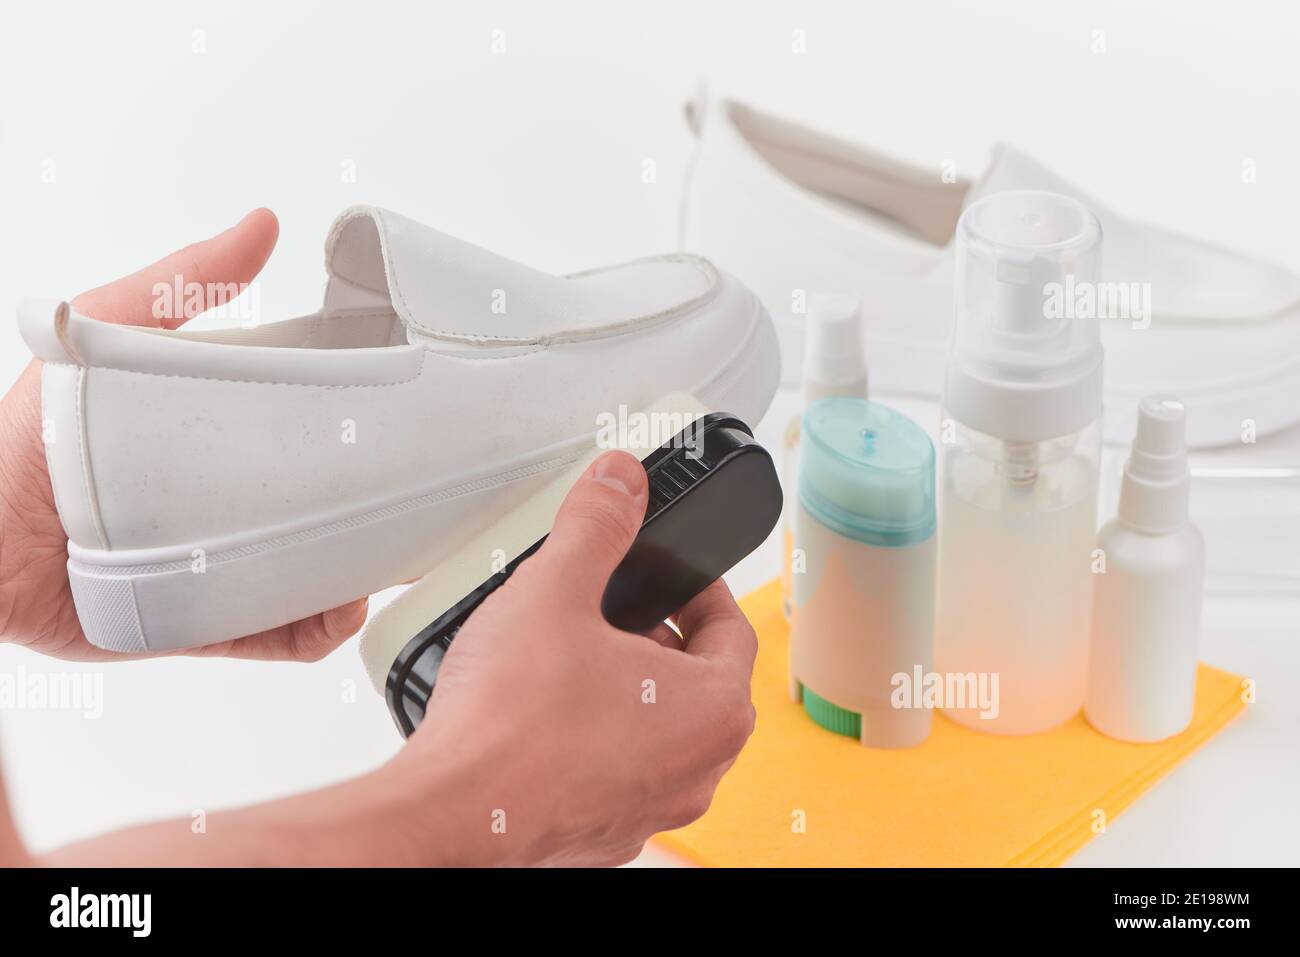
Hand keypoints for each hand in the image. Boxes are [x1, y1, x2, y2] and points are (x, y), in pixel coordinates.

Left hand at [0, 210, 367, 661]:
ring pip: (312, 575)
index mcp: (218, 439)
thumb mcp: (105, 335)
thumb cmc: (26, 439)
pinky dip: (315, 629)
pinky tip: (337, 611)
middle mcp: (227, 503)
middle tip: (410, 499)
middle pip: (323, 508)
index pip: (309, 432)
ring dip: (356, 573)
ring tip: (379, 562)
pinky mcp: (201, 623)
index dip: (360, 430)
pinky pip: (274, 634)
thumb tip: (262, 225)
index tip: (404, 423)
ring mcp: (220, 566)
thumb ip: (178, 285)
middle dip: (373, 509)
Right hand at [384, 450, 758, 865]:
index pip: (732, 626)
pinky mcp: (607, 832)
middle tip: (610, 607)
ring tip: (573, 656)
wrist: (450, 813)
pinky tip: (547, 715)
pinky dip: (598, 736)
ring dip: (628, 688)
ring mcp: (654, 809)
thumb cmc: (510, 721)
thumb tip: (620, 479)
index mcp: (714, 711)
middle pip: (699, 679)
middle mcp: (698, 770)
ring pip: (661, 728)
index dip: (698, 586)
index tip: (667, 574)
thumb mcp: (555, 590)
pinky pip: (621, 768)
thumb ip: (596, 524)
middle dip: (657, 635)